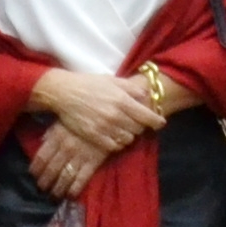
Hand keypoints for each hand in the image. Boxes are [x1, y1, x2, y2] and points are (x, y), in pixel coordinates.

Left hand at [27, 123, 115, 196]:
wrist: (107, 116)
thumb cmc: (84, 115)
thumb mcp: (65, 118)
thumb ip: (53, 131)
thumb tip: (42, 141)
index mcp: (57, 135)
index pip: (41, 157)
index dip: (36, 169)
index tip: (33, 175)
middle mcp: (66, 147)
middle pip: (51, 169)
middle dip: (45, 181)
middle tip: (42, 189)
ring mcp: (80, 155)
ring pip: (64, 176)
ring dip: (58, 188)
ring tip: (54, 195)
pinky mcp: (93, 161)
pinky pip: (82, 179)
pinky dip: (74, 189)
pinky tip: (70, 195)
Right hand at [36, 69, 166, 155]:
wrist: (65, 93)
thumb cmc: (89, 84)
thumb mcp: (112, 80)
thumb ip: (130, 88)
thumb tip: (146, 94)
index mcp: (122, 100)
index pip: (147, 116)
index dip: (156, 121)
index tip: (160, 123)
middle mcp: (116, 115)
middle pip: (138, 129)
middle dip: (139, 126)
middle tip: (134, 122)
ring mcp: (105, 128)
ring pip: (127, 139)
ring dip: (128, 135)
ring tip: (123, 128)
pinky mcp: (95, 137)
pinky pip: (114, 146)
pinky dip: (116, 142)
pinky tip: (112, 135)